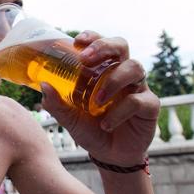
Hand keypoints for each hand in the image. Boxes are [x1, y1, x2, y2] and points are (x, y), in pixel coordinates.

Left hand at [41, 31, 159, 165]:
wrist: (110, 156)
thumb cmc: (90, 129)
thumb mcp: (69, 118)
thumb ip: (56, 103)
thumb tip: (44, 85)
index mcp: (103, 70)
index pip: (101, 44)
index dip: (92, 37)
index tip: (78, 41)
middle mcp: (122, 73)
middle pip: (121, 46)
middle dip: (104, 47)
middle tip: (86, 60)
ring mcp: (138, 87)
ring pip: (134, 68)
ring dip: (113, 81)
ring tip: (96, 100)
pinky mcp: (149, 106)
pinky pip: (139, 100)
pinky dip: (120, 112)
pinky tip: (106, 124)